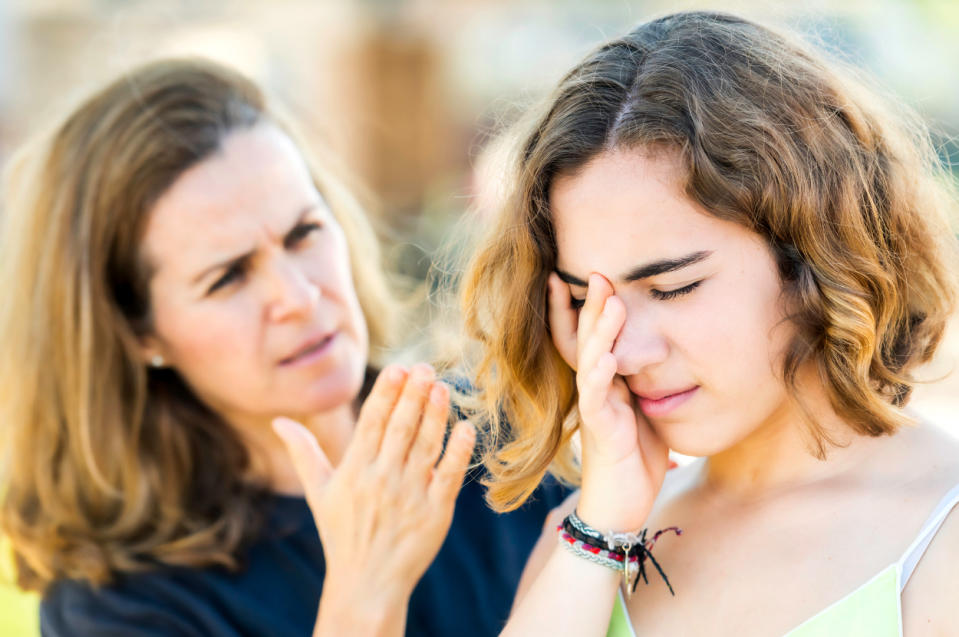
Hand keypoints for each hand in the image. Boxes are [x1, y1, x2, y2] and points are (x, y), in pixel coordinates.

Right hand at [273, 364, 474, 618]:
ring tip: (442, 387)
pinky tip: (466, 428)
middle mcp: (382, 479)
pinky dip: (458, 452)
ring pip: (425, 446)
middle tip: (424, 367)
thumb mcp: (318, 493)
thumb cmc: (342, 534)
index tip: (398, 368)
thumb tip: (278, 422)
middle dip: (412, 394)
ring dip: (435, 415)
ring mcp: (410, 496)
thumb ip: (303, 453)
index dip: (386, 393)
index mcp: (355, 470)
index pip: (372, 422)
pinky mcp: (435, 513)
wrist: (366, 584)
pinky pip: (448, 476)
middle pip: (401, 428)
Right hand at [547, 272, 667, 532]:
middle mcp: (593, 390)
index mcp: (603, 383)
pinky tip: (608, 357)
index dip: (583, 308)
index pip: (587, 337)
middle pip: (585, 339)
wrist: (620, 507)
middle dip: (591, 305)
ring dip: (600, 330)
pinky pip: (597, 398)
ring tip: (611, 300)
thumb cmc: (634, 459)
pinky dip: (600, 375)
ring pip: (590, 361)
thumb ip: (648, 382)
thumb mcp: (646, 410)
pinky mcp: (600, 430)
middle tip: (598, 272)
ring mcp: (594, 408)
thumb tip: (672, 355)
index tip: (585, 274)